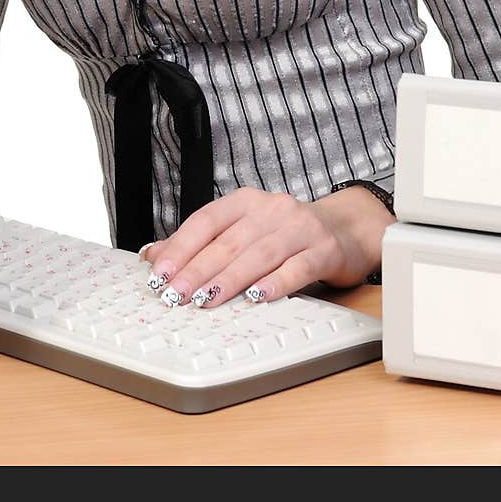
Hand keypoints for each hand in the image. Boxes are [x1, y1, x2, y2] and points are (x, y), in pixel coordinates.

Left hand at [140, 186, 391, 308]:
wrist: (345, 228)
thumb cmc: (286, 234)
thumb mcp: (244, 230)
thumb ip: (201, 243)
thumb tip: (154, 255)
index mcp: (245, 202)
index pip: (206, 221)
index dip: (181, 246)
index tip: (160, 272)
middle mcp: (271, 209)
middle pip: (229, 241)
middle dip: (198, 270)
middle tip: (176, 294)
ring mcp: (299, 228)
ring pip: (259, 254)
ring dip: (230, 279)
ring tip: (207, 299)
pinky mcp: (324, 250)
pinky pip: (298, 267)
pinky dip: (277, 282)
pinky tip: (259, 297)